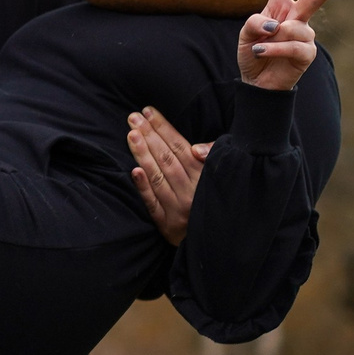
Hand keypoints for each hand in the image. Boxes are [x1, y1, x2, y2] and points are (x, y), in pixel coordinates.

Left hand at [128, 107, 210, 244]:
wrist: (218, 241)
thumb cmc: (216, 199)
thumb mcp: (222, 175)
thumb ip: (212, 157)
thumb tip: (196, 148)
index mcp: (205, 178)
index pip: (181, 147)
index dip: (164, 129)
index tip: (149, 112)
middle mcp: (191, 192)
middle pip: (167, 159)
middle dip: (149, 136)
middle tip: (133, 118)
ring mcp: (178, 209)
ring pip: (158, 177)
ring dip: (143, 154)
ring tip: (131, 134)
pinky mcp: (167, 225)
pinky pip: (153, 204)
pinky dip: (143, 187)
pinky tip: (134, 170)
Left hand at [237, 0, 353, 90]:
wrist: (258, 84)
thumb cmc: (253, 53)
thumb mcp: (245, 34)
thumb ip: (254, 23)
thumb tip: (277, 25)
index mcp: (280, 5)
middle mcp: (295, 16)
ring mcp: (304, 35)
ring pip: (296, 28)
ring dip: (272, 39)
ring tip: (260, 48)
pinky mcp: (306, 54)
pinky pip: (293, 46)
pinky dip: (274, 49)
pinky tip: (262, 53)